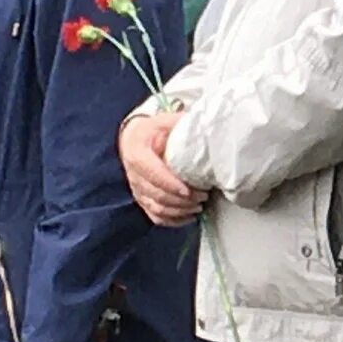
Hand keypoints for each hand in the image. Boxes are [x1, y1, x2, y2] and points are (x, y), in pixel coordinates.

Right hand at [119, 112, 203, 226]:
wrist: (136, 138)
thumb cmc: (156, 130)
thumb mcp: (167, 121)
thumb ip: (183, 125)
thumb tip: (209, 128)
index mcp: (137, 152)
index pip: (152, 173)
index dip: (171, 184)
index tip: (190, 191)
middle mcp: (133, 173)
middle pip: (156, 194)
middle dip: (181, 200)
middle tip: (203, 196)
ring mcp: (136, 189)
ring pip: (156, 208)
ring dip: (179, 211)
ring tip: (199, 206)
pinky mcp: (142, 199)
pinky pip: (155, 216)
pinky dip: (173, 220)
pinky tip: (189, 216)